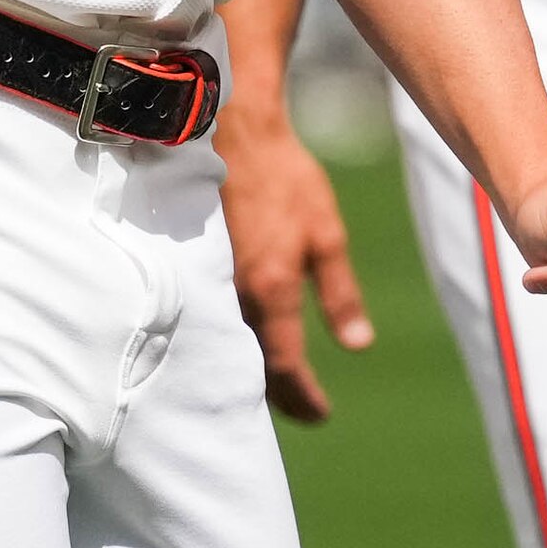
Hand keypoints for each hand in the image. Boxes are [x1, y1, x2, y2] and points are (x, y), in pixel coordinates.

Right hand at [224, 123, 374, 423]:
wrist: (230, 132)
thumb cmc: (285, 177)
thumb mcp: (326, 233)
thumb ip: (341, 294)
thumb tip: (359, 345)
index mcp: (272, 290)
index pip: (285, 368)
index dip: (303, 399)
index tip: (322, 415)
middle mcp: (233, 296)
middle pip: (251, 369)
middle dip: (275, 396)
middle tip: (299, 408)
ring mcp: (204, 284)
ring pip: (227, 347)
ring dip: (250, 371)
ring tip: (273, 386)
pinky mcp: (187, 270)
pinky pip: (207, 322)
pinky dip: (227, 342)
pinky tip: (239, 343)